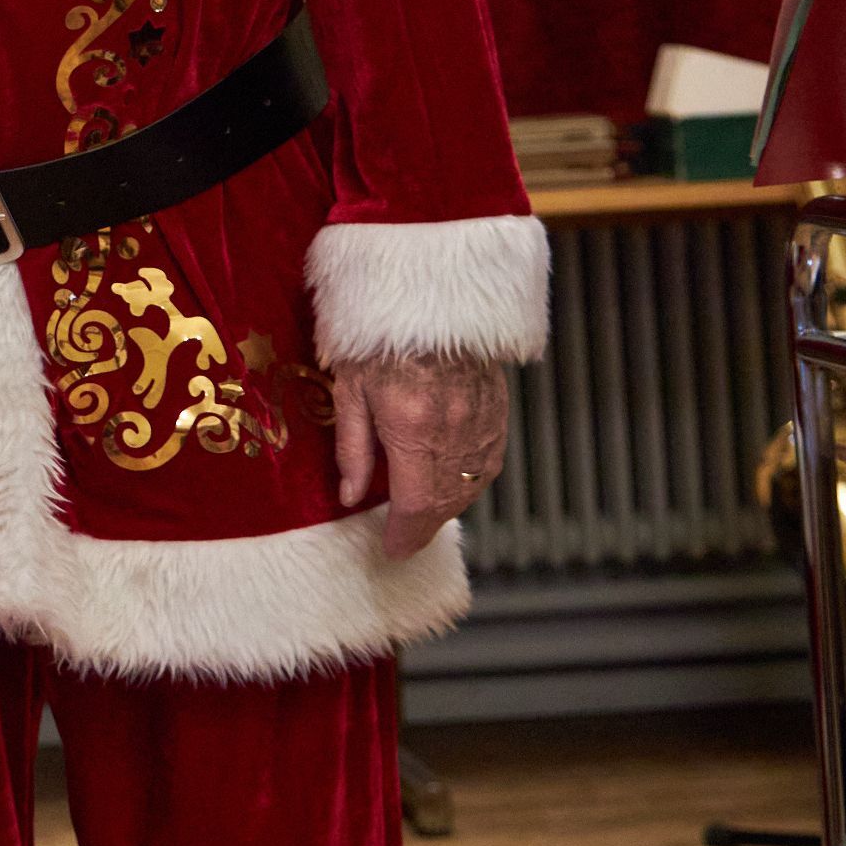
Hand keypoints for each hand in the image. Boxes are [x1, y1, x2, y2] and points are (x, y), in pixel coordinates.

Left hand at [333, 355, 510, 558]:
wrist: (428, 296)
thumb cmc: (377, 338)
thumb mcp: (349, 389)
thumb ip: (352, 448)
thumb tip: (351, 496)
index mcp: (412, 429)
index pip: (414, 503)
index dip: (405, 533)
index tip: (394, 549)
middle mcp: (452, 431)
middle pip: (445, 500)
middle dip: (425, 526)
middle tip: (406, 537)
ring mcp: (480, 422)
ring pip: (471, 485)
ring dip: (449, 506)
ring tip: (425, 513)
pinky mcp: (496, 410)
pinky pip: (489, 461)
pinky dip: (471, 480)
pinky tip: (454, 482)